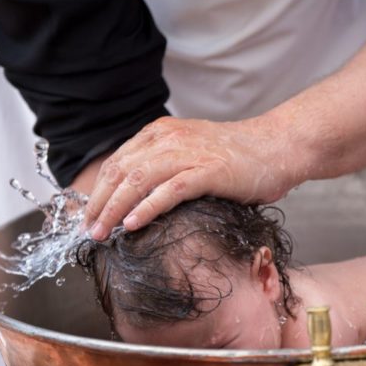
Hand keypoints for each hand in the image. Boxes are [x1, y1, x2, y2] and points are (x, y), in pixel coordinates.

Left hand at [83, 116, 297, 239]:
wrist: (277, 147)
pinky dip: (147, 208)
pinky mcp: (208, 170)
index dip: (98, 191)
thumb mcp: (192, 152)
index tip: (89, 216)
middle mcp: (169, 139)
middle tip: (88, 231)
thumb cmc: (238, 157)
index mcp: (161, 133)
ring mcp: (189, 153)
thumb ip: (165, 166)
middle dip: (99, 203)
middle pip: (120, 171)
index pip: (117, 162)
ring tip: (102, 232)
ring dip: (115, 209)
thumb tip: (135, 198)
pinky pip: (169, 190)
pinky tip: (133, 224)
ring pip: (138, 180)